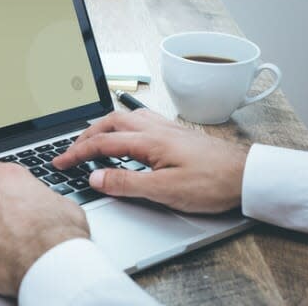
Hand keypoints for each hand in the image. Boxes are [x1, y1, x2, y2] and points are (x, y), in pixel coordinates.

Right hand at [52, 109, 248, 212]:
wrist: (247, 175)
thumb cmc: (212, 182)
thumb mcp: (164, 190)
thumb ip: (126, 183)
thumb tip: (95, 178)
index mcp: (148, 141)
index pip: (102, 143)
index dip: (76, 153)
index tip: (59, 162)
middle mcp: (155, 128)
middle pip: (109, 123)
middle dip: (85, 135)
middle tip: (71, 150)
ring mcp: (166, 128)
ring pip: (125, 118)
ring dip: (103, 127)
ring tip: (93, 139)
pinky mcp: (176, 133)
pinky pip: (141, 120)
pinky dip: (124, 125)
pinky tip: (128, 134)